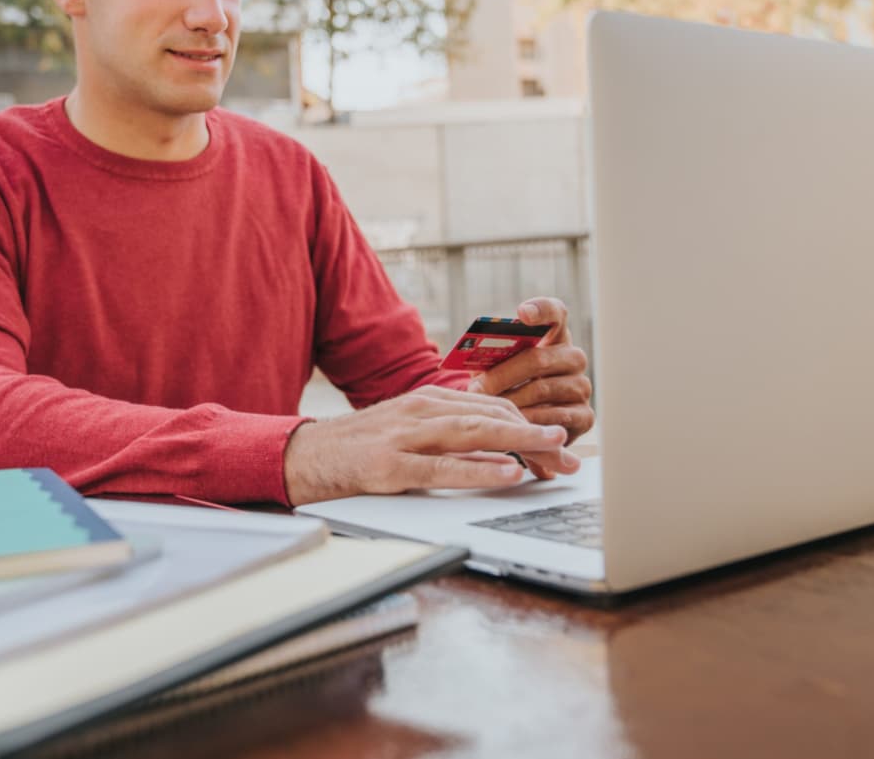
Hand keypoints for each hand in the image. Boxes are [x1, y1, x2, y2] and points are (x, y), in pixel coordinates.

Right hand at [283, 385, 573, 504]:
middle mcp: (421, 411)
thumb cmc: (358, 447)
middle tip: (571, 452)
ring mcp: (405, 437)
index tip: (557, 447)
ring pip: (474, 433)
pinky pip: (443, 468)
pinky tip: (508, 471)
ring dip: (521, 441)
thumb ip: (446, 437)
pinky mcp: (389, 466)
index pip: (491, 407)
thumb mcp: (407, 432)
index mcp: (428, 401)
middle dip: (536, 435)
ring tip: (554, 451)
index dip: (529, 425)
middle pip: (491, 416)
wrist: (303, 456)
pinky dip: (480, 469)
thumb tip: (497, 452)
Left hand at [467, 297, 594, 478]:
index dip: (541, 310)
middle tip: (476, 387)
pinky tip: (510, 426)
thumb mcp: (498, 367)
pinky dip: (529, 422)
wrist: (527, 423)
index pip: (555, 313)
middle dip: (503, 374)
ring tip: (486, 408)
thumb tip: (472, 357)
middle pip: (539, 359)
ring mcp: (582, 386)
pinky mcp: (586, 416)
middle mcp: (574, 358)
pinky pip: (554, 418)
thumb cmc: (507, 385)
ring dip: (510, 401)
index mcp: (555, 336)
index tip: (522, 313)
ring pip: (542, 390)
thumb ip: (491, 357)